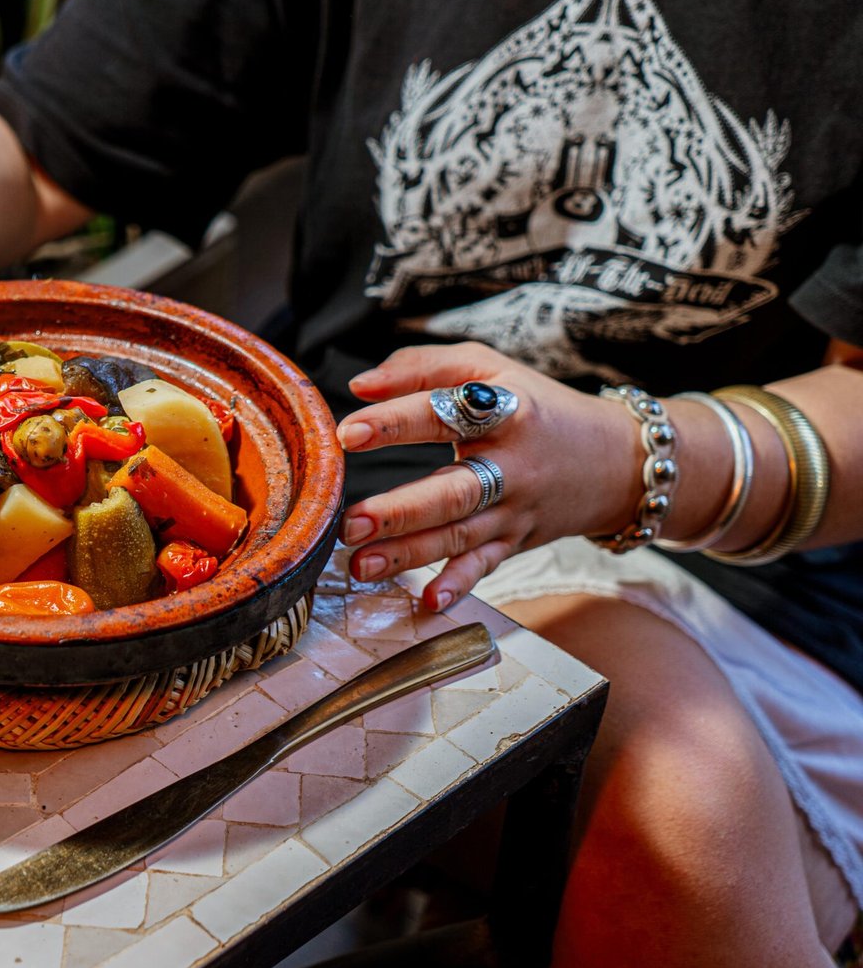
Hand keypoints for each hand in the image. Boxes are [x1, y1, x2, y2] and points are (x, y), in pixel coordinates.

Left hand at [335, 342, 643, 611]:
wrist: (619, 460)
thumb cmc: (537, 406)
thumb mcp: (488, 367)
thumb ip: (420, 368)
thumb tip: (357, 386)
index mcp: (502, 412)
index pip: (443, 415)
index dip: (396, 423)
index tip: (347, 433)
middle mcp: (511, 465)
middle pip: (453, 491)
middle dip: (400, 511)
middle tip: (351, 522)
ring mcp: (516, 510)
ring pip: (460, 535)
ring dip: (409, 554)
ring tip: (360, 564)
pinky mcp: (517, 541)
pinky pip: (486, 565)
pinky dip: (460, 584)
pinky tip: (429, 601)